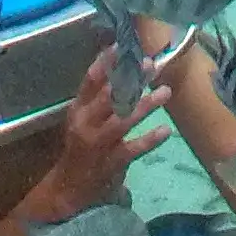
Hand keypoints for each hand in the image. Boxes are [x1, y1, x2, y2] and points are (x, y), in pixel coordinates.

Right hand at [16, 56, 165, 229]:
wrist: (69, 189)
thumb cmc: (82, 149)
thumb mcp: (83, 121)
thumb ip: (99, 98)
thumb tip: (124, 69)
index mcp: (78, 110)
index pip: (90, 81)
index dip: (106, 62)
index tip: (122, 46)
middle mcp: (86, 123)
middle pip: (109, 96)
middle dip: (131, 79)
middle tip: (150, 65)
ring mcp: (98, 143)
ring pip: (123, 119)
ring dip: (146, 104)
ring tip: (166, 92)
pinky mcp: (111, 162)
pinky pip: (134, 148)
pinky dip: (150, 139)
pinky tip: (166, 131)